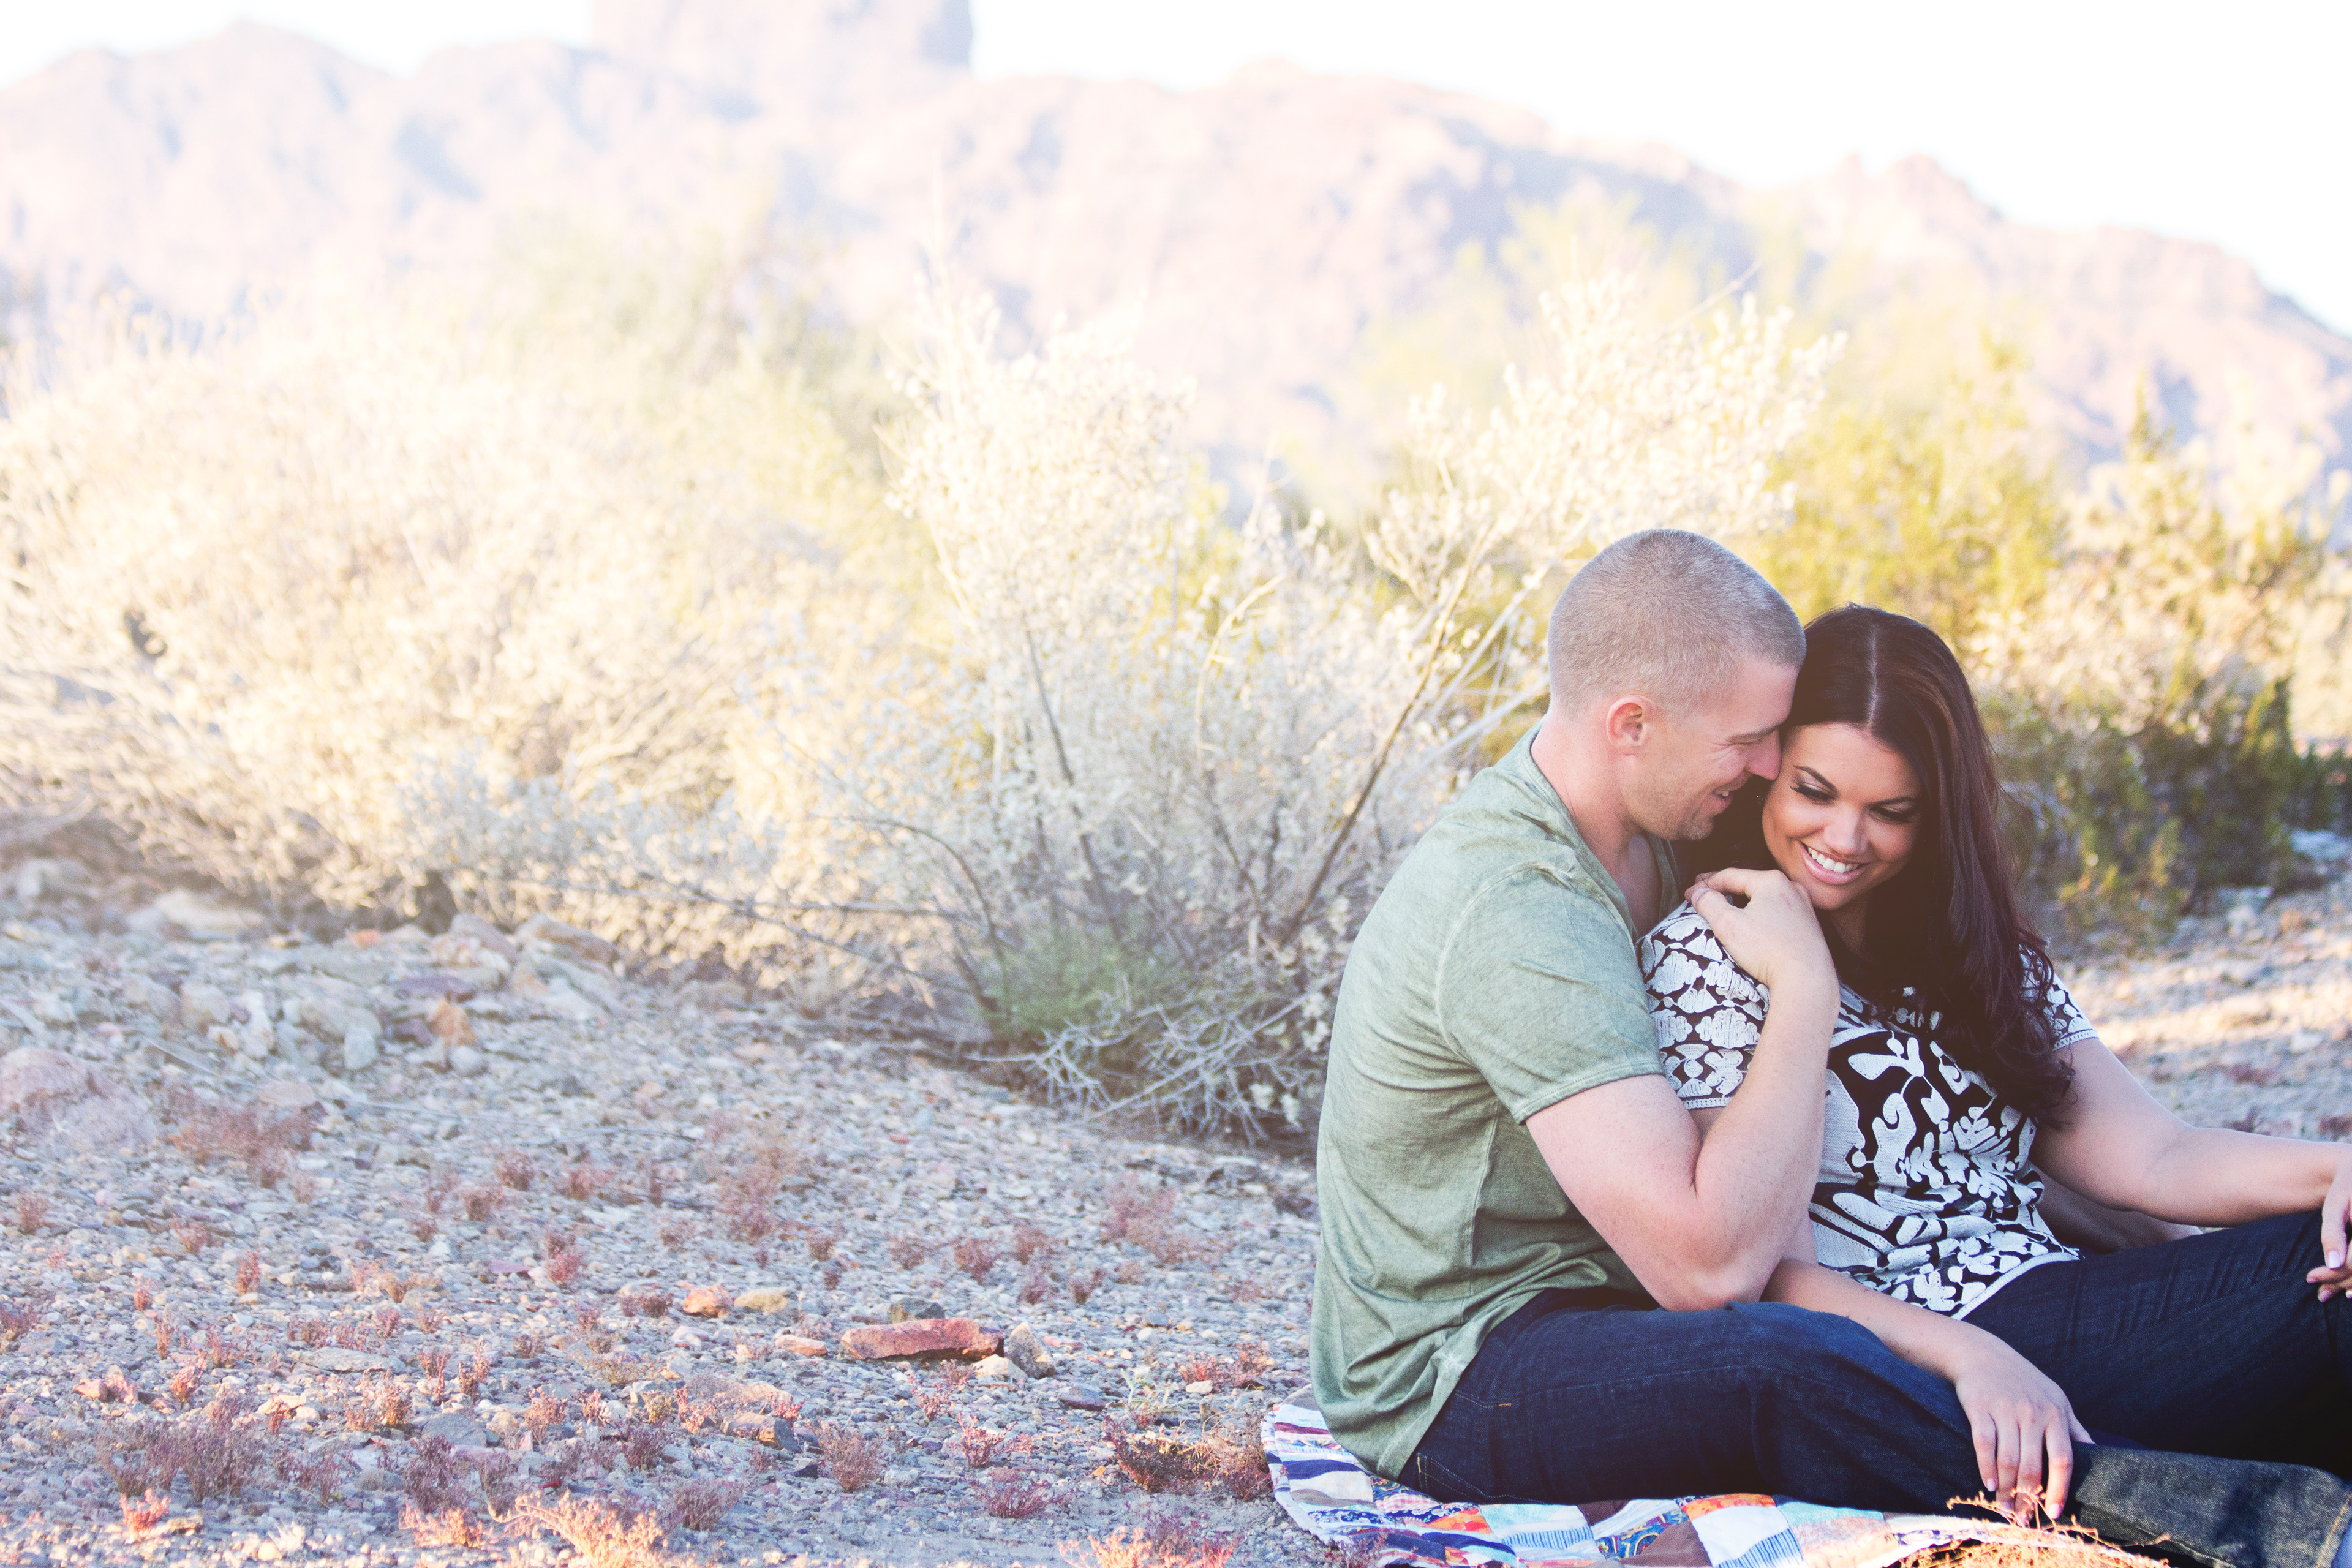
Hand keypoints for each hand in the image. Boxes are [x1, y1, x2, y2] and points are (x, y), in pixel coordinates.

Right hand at [1685, 867, 1833, 998]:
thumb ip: (1709, 903)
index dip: (1705, 884)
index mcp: (1772, 881)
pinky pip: (1778, 913)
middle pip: (1748, 884)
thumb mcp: (1728, 925)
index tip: (1689, 895)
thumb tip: (1698, 893)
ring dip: (1743, 904)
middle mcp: (1791, 888)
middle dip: (1724, 892)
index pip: (1729, 875)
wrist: (1807, 980)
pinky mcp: (1809, 925)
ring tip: (1726, 913)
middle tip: (1704, 900)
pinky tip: (1753, 927)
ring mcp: (1803, 906)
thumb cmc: (1769, 951)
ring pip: (1764, 899)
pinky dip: (1761, 916)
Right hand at [1946, 1338, 2090, 1520]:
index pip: (2063, 1460)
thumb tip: (2097, 1454)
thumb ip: (2074, 1428)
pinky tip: (1989, 1484)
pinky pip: (1984, 1444)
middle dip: (2029, 1497)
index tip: (2054, 1513)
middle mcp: (2032, 1414)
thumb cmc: (2024, 1380)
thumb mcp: (2056, 1398)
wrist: (1982, 1354)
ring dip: (2007, 1490)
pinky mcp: (1980, 1408)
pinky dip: (1985, 1467)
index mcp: (2055, 1415)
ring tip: (2005, 1508)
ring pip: (2008, 1460)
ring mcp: (2005, 1411)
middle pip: (2033, 1466)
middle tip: (2024, 1519)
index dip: (2059, 1489)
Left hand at [2307, 1152, 2351, 1300]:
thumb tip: (2332, 1265)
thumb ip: (2333, 1232)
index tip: (2309, 1278)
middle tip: (2318, 1293)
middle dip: (2341, 1284)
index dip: (2333, 1275)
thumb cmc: (2346, 1185)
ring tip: (2329, 1294)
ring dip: (2351, 1286)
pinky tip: (2349, 1290)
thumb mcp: (2337, 1204)